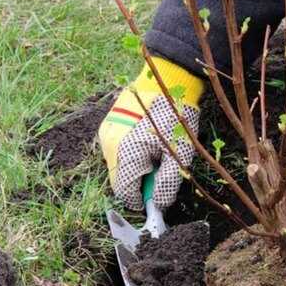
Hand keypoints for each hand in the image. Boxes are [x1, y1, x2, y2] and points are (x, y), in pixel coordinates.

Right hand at [98, 59, 202, 210]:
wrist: (167, 80)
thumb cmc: (175, 118)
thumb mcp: (179, 155)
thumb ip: (167, 184)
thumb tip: (158, 205)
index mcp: (126, 154)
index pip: (125, 193)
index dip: (141, 200)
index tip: (156, 198)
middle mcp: (110, 145)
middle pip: (120, 180)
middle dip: (139, 182)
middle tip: (160, 169)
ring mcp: (106, 133)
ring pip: (118, 165)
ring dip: (135, 167)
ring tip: (155, 151)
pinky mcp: (108, 124)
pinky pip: (117, 149)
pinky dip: (130, 153)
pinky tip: (146, 141)